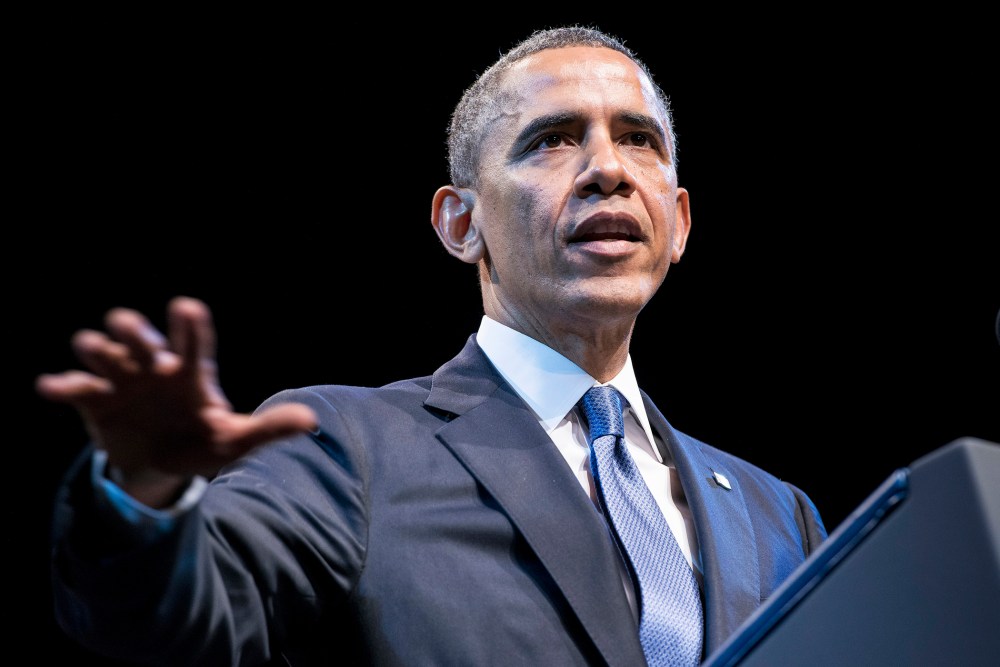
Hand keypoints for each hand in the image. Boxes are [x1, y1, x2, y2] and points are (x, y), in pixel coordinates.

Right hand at [36, 296, 317, 506]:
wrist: (162, 468)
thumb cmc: (202, 442)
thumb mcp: (235, 440)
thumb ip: (268, 428)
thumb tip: (311, 421)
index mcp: (190, 371)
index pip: (192, 341)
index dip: (189, 326)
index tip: (187, 309)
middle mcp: (153, 366)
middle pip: (139, 334)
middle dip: (135, 330)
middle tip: (139, 342)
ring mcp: (122, 380)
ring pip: (103, 351)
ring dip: (98, 348)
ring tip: (97, 353)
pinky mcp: (95, 400)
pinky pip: (75, 388)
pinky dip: (63, 384)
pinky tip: (51, 387)